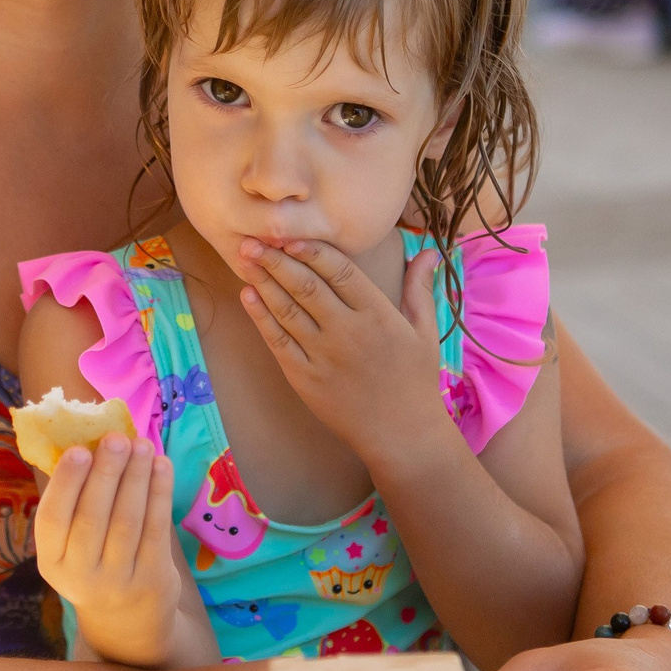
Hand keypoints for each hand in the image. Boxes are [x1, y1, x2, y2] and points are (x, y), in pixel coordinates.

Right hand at [32, 436, 206, 668]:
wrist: (126, 621)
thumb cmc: (94, 563)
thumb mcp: (71, 546)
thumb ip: (74, 501)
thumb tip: (88, 438)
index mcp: (52, 561)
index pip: (52, 519)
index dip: (66, 483)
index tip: (80, 449)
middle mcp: (80, 575)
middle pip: (93, 517)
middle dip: (107, 473)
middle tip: (117, 438)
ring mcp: (118, 581)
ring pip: (127, 520)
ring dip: (136, 477)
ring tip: (142, 445)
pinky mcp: (152, 580)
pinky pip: (156, 529)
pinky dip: (159, 493)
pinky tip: (161, 466)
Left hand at [239, 239, 452, 473]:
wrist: (402, 434)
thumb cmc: (415, 380)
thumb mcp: (425, 331)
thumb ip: (419, 288)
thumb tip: (425, 251)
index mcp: (378, 315)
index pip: (339, 270)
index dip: (312, 250)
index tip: (291, 235)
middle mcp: (348, 331)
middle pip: (306, 285)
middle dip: (277, 259)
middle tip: (253, 239)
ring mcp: (323, 356)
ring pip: (287, 309)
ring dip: (263, 281)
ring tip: (245, 258)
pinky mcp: (305, 378)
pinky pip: (277, 341)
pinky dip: (261, 316)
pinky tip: (248, 295)